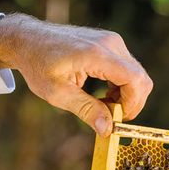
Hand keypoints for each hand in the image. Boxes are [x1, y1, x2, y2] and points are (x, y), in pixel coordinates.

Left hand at [0, 13, 152, 135]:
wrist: (28, 40)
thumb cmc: (38, 65)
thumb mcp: (58, 93)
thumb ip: (86, 110)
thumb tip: (107, 129)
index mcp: (97, 54)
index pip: (134, 80)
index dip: (132, 104)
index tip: (117, 119)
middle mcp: (110, 43)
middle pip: (140, 78)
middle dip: (131, 103)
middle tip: (110, 117)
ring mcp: (111, 40)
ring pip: (136, 74)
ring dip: (125, 95)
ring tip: (102, 106)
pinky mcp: (109, 42)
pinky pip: (127, 68)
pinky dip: (121, 86)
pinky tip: (103, 96)